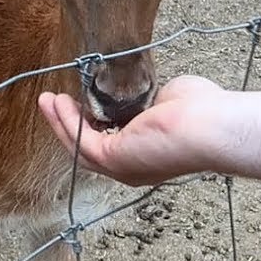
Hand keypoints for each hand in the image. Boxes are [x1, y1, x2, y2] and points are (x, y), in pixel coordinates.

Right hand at [37, 75, 228, 185]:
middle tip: (53, 101)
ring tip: (47, 100)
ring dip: (60, 122)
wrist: (213, 125)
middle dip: (67, 123)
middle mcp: (133, 167)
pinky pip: (82, 141)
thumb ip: (147, 99)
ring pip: (80, 147)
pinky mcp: (116, 159)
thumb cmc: (204, 112)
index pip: (110, 142)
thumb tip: (138, 93)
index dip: (90, 123)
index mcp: (147, 155)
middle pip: (88, 148)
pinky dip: (67, 122)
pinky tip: (60, 103)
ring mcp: (123, 167)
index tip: (78, 101)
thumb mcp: (168, 99)